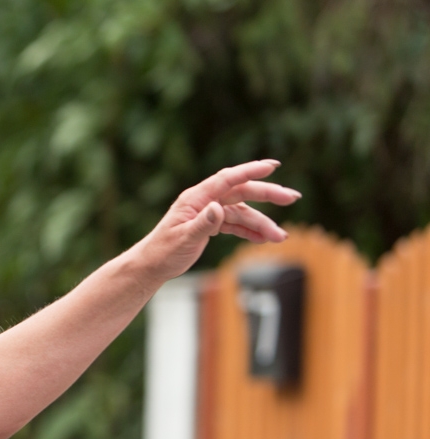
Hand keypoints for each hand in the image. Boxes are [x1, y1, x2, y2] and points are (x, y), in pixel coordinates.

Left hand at [136, 160, 301, 282]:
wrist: (151, 266)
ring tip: (280, 237)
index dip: (250, 171)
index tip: (272, 166)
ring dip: (262, 223)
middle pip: (241, 192)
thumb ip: (202, 224)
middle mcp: (204, 201)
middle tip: (292, 198)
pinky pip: (236, 225)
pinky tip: (265, 238)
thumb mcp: (183, 239)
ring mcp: (209, 212)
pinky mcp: (212, 225)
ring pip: (242, 212)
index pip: (227, 179)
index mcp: (196, 198)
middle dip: (268, 195)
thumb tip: (218, 209)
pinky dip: (250, 231)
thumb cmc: (163, 251)